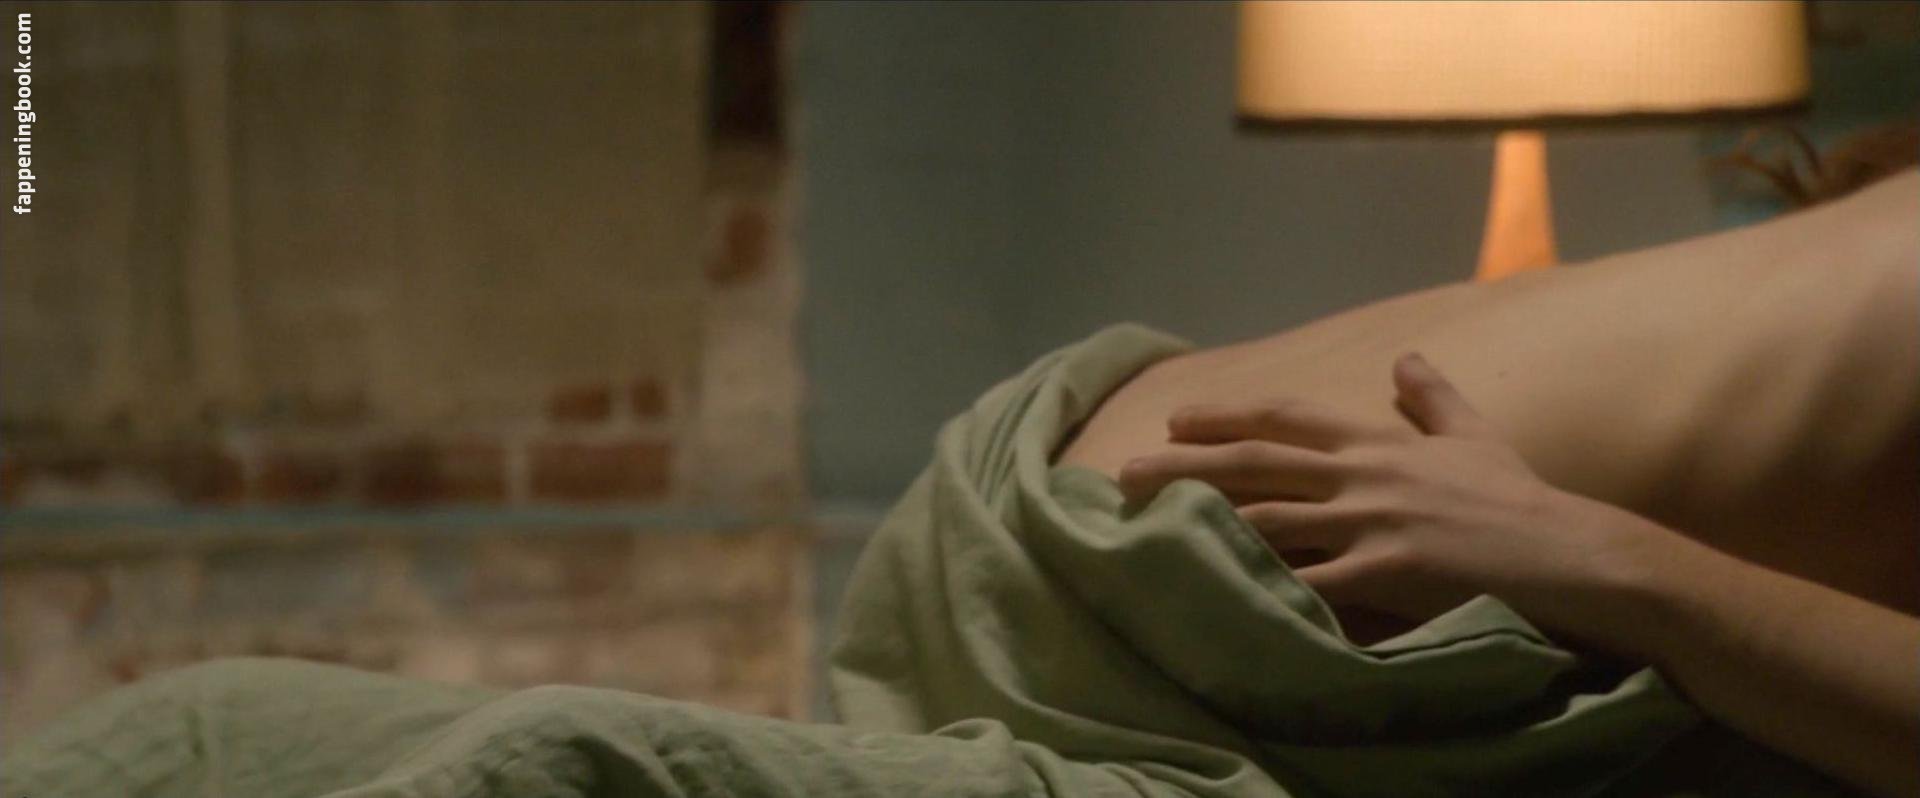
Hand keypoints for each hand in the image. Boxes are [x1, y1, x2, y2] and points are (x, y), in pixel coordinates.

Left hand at [1118, 353, 1676, 627]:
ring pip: (1268, 517)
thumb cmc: (1522, 503)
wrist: (1573, 555)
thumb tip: (1409, 360)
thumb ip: (1434, 400)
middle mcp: (1365, 473)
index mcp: (1379, 441)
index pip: (1288, 417)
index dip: (1229, 415)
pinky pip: (1309, 583)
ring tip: (1145, 528)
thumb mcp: (1475, 438)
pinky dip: (1262, 588)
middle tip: (1127, 474)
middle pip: (1258, 463)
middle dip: (1187, 465)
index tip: (1180, 418)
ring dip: (1201, 521)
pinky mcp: (1386, 571)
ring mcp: (1372, 522)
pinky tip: (1216, 593)